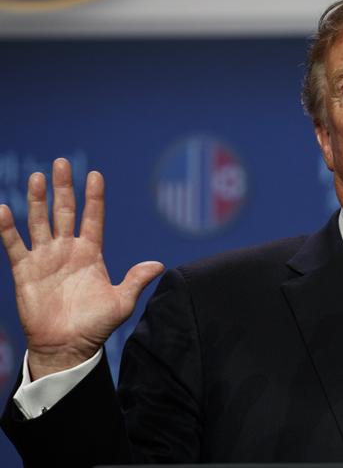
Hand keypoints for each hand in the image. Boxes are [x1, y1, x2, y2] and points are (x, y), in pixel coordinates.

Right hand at [0, 158, 163, 379]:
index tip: (95, 175)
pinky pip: (14, 245)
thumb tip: (159, 264)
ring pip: (39, 221)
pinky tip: (3, 209)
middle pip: (65, 211)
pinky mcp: (25, 271)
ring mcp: (46, 258)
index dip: (94, 197)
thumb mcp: (121, 302)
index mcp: (91, 253)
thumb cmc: (95, 325)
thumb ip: (136, 280)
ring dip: (37, 200)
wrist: (68, 347)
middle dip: (63, 188)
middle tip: (62, 162)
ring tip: (38, 177)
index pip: (93, 217)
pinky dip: (7, 228)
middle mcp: (68, 250)